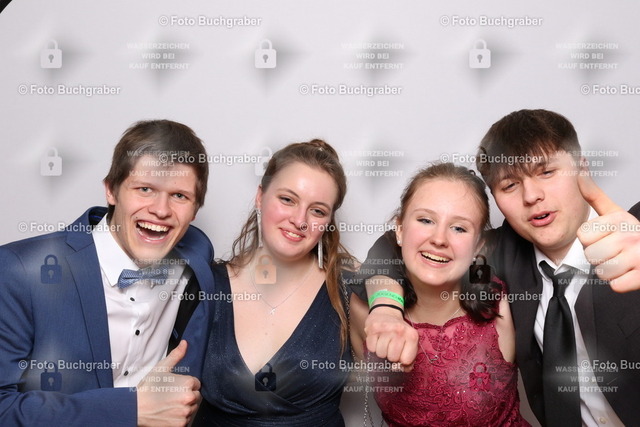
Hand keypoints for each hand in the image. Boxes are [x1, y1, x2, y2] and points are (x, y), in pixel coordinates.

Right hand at [137, 340, 201, 426]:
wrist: (135, 409)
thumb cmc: (148, 388)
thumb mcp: (161, 368)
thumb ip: (177, 355)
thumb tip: (185, 343)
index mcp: (187, 383)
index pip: (196, 383)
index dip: (187, 384)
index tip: (176, 387)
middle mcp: (189, 398)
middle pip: (196, 396)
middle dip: (187, 395)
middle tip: (173, 396)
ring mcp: (185, 413)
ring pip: (192, 408)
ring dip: (185, 407)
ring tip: (170, 404)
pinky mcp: (181, 425)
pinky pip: (187, 420)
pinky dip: (180, 417)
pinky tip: (170, 413)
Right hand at [364, 306, 417, 369]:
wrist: (386, 312)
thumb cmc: (399, 331)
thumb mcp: (409, 341)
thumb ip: (410, 358)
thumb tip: (404, 369)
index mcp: (412, 336)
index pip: (406, 360)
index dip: (402, 360)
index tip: (400, 355)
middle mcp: (399, 331)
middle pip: (392, 358)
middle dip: (390, 355)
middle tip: (391, 347)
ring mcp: (386, 329)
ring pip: (380, 354)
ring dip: (381, 351)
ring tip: (384, 342)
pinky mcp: (373, 328)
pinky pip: (371, 348)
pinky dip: (373, 347)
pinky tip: (377, 339)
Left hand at [577, 172, 639, 291]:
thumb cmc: (633, 236)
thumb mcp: (615, 212)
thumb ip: (594, 194)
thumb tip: (579, 169)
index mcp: (619, 219)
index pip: (582, 236)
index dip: (590, 240)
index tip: (606, 237)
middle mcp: (629, 235)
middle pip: (590, 254)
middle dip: (599, 256)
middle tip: (615, 251)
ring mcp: (638, 256)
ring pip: (601, 271)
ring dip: (609, 270)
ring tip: (623, 261)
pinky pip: (614, 285)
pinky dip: (620, 282)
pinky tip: (630, 272)